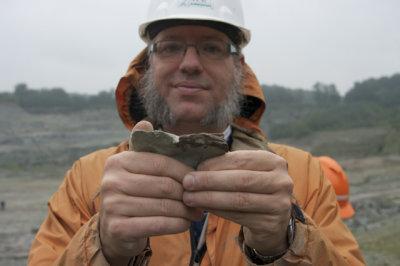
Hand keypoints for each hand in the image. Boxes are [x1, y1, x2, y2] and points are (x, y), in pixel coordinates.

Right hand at [99, 121, 202, 264]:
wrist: (113, 229)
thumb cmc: (133, 194)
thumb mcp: (135, 169)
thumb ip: (143, 148)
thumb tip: (146, 123)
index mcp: (118, 161)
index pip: (161, 163)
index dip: (184, 172)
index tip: (199, 179)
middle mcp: (111, 181)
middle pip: (164, 185)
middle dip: (188, 193)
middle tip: (201, 200)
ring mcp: (112, 205)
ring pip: (164, 206)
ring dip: (186, 211)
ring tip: (197, 213)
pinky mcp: (117, 228)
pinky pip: (158, 225)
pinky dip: (177, 224)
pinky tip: (185, 224)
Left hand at [182, 150, 292, 254]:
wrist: (273, 223)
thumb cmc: (254, 191)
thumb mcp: (247, 173)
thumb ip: (228, 166)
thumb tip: (196, 164)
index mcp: (274, 162)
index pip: (241, 159)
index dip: (216, 163)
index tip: (195, 167)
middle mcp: (282, 181)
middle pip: (240, 179)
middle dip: (210, 181)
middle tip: (187, 182)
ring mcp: (280, 204)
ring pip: (238, 199)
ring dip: (209, 198)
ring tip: (189, 197)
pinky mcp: (272, 224)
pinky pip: (239, 216)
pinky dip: (217, 211)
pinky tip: (203, 208)